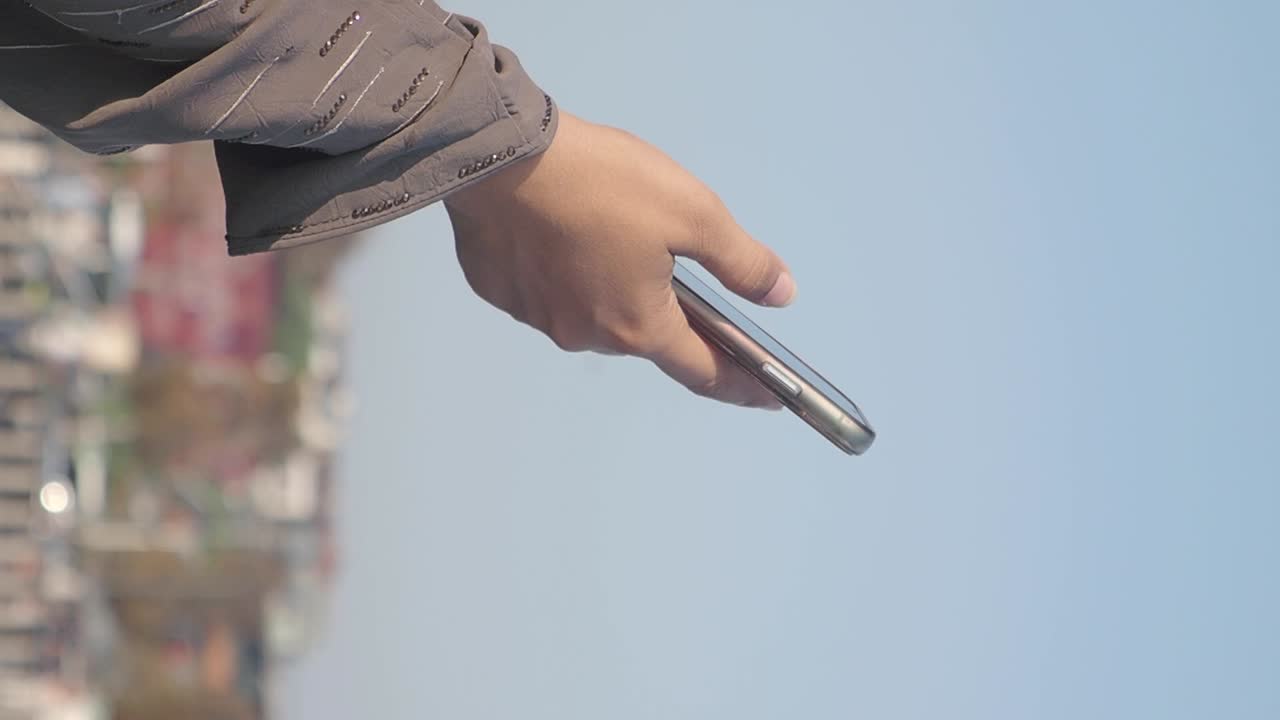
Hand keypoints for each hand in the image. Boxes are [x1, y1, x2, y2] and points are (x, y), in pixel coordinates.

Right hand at [444, 112, 795, 408]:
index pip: (704, 371)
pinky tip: (564, 231)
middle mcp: (587, 335)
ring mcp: (540, 317)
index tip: (767, 395)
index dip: (742, 384)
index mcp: (639, 325)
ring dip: (611, 285)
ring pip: (593, 311)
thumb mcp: (694, 213)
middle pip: (645, 334)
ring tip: (610, 227)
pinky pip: (546, 291)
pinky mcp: (503, 291)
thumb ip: (742, 262)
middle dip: (666, 307)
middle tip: (670, 257)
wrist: (501, 153)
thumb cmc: (597, 180)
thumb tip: (779, 294)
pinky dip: (564, 271)